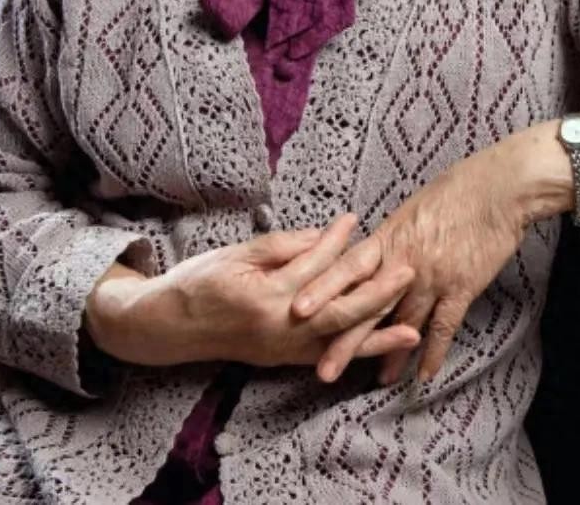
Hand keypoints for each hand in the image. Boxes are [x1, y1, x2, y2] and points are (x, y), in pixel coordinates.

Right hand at [85, 213, 419, 368]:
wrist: (166, 326)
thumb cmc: (197, 282)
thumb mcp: (236, 253)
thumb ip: (281, 246)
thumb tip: (323, 236)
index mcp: (263, 297)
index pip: (311, 267)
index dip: (334, 242)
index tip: (355, 220)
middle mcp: (277, 329)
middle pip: (337, 311)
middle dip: (375, 293)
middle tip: (407, 270)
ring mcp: (280, 350)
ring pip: (337, 341)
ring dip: (377, 333)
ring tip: (413, 325)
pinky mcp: (281, 359)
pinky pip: (325, 357)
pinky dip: (354, 354)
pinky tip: (379, 351)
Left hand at [291, 134, 538, 385]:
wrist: (498, 188)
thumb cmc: (456, 189)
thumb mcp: (413, 209)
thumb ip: (392, 238)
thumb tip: (373, 254)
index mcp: (389, 237)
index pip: (348, 268)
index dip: (322, 289)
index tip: (297, 310)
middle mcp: (405, 260)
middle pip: (368, 304)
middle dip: (344, 339)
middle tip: (323, 369)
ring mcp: (433, 276)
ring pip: (403, 321)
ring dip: (388, 353)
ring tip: (374, 380)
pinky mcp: (462, 286)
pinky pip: (444, 326)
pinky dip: (433, 351)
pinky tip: (424, 374)